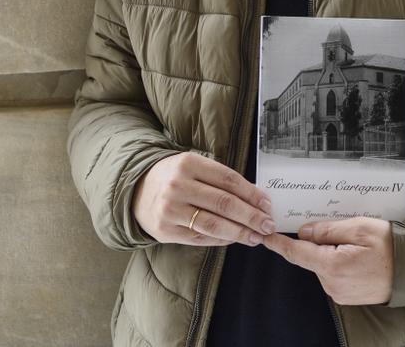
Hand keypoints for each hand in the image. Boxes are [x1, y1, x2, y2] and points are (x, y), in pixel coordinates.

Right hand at [132, 151, 275, 246]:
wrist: (136, 191)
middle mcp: (178, 186)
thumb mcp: (194, 166)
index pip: (228, 180)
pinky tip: (234, 239)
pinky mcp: (166, 231)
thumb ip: (220, 179)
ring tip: (256, 236)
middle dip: (251, 216)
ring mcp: (170, 210)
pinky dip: (221, 240)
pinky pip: (201, 238)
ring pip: (214, 224)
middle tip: (268, 224)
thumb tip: (256, 197)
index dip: (251, 193)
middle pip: (224, 203)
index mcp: (188, 164)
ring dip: (240, 232)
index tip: (267, 204)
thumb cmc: (174, 177)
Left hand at [261, 217, 393, 305]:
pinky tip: (358, 258)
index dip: (278, 243)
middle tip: (343, 231)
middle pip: (311, 257)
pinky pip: (333, 275)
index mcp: (332, 265)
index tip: (264, 236)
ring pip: (322, 266)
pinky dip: (338, 263)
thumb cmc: (389, 247)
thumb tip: (304, 232)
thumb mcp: (359, 228)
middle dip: (318, 242)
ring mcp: (338, 293)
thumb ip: (328, 229)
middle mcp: (331, 283)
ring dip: (331, 253)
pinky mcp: (345, 297)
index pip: (296, 253)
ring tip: (357, 246)